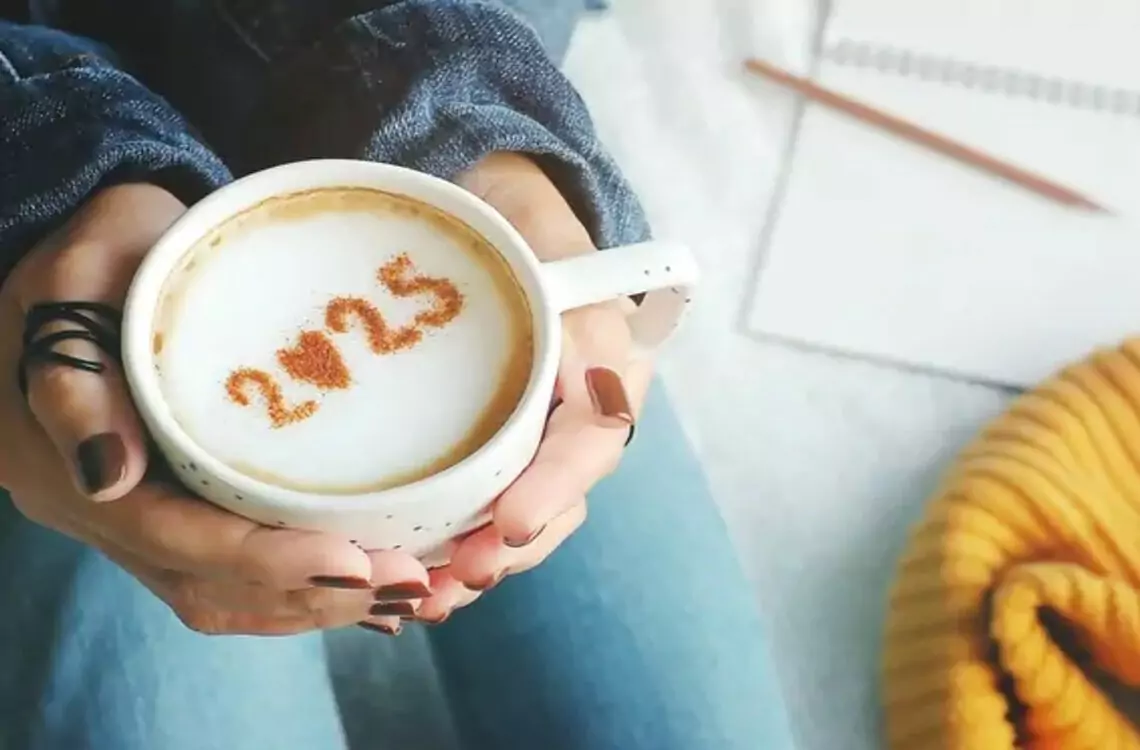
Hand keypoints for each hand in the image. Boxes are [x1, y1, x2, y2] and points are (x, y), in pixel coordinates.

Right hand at [0, 184, 431, 635]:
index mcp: (58, 454)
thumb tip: (106, 474)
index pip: (171, 535)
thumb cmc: (102, 246)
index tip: (353, 561)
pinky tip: (364, 591)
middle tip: (410, 584)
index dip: (263, 559)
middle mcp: (94, 506)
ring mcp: (130, 515)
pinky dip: (297, 591)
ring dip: (311, 603)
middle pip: (206, 583)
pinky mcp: (170, 507)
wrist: (103, 255)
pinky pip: (230, 576)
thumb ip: (76, 369)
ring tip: (406, 593)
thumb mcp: (79, 273)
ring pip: (221, 594)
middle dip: (310, 592)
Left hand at [414, 154, 651, 621]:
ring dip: (478, 562)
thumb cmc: (515, 216)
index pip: (593, 437)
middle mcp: (575, 412)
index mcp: (605, 365)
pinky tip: (411, 571)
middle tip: (458, 579)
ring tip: (427, 597)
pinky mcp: (489, 446)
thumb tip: (584, 358)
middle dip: (511, 547)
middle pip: (560, 498)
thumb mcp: (541, 229)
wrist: (483, 207)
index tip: (513, 522)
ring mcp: (533, 434)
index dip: (556, 485)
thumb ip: (563, 276)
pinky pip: (480, 505)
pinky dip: (449, 544)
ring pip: (520, 516)